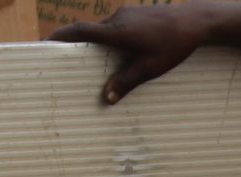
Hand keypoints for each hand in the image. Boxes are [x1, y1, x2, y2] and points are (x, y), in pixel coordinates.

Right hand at [52, 4, 214, 103]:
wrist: (195, 21)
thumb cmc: (173, 46)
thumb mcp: (151, 68)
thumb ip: (127, 81)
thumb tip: (107, 99)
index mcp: (116, 32)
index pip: (79, 31)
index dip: (60, 36)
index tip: (45, 43)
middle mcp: (116, 19)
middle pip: (90, 32)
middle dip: (77, 46)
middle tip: (66, 60)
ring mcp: (126, 14)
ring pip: (105, 30)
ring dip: (99, 44)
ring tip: (98, 62)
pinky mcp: (135, 13)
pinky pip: (117, 27)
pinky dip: (112, 39)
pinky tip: (123, 51)